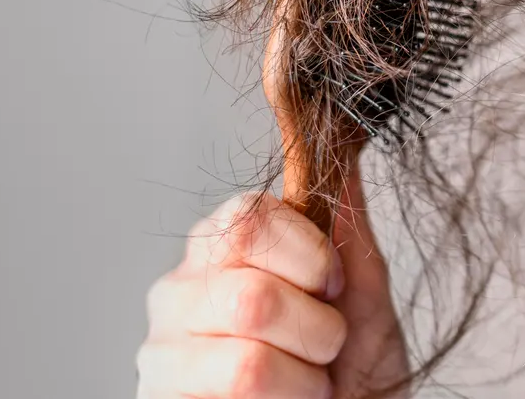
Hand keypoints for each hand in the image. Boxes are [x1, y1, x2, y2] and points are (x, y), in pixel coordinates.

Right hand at [136, 166, 408, 397]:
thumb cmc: (352, 365)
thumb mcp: (362, 292)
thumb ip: (345, 225)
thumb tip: (341, 150)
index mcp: (224, 247)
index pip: (250, 219)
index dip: (310, 257)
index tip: (333, 285)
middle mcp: (179, 293)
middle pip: (252, 296)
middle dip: (316, 331)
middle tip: (326, 347)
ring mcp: (162, 357)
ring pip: (247, 362)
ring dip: (305, 380)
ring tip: (308, 384)